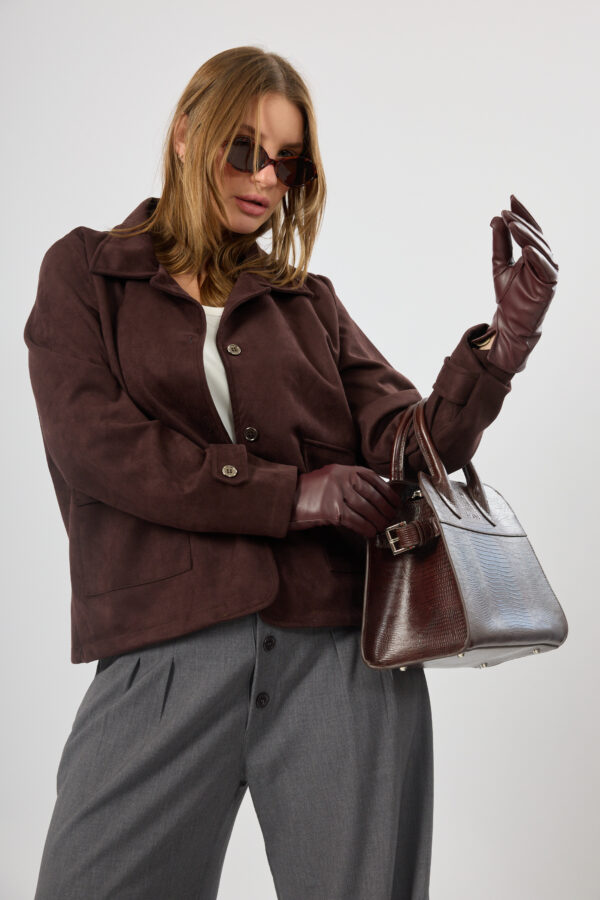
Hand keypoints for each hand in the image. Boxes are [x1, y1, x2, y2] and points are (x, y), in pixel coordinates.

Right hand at [288, 464, 402, 537]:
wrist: (284, 500)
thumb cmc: (307, 493)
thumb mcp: (328, 479)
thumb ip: (348, 484)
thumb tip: (373, 499)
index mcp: (342, 469)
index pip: (372, 478)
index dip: (387, 491)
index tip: (395, 501)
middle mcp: (341, 478)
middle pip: (371, 495)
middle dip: (385, 509)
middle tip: (391, 518)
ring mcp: (336, 493)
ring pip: (366, 509)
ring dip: (377, 520)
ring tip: (381, 527)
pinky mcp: (331, 510)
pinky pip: (355, 521)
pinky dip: (365, 528)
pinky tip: (369, 533)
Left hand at [473, 194, 558, 372]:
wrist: (511, 323)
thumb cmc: (508, 296)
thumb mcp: (499, 265)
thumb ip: (499, 244)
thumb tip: (495, 219)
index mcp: (533, 253)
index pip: (529, 229)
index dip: (521, 213)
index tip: (510, 198)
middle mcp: (544, 259)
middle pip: (534, 236)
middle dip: (521, 223)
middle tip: (506, 212)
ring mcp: (549, 271)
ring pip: (540, 248)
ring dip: (526, 236)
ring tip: (512, 224)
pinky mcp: (549, 285)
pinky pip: (546, 268)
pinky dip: (537, 258)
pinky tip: (526, 249)